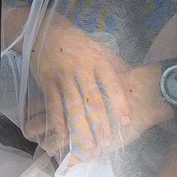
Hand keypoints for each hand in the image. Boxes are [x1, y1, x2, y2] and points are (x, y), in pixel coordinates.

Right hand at [26, 14, 134, 156]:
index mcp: (96, 60)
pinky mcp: (47, 82)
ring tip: (87, 147)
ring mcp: (63, 76)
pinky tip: (62, 137)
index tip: (126, 121)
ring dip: (80, 128)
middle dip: (100, 123)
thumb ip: (113, 64)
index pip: (111, 83)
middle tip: (107, 143)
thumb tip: (132, 78)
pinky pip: (53, 105)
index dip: (119, 102)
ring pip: (73, 106)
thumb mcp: (98, 47)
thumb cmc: (77, 42)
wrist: (44, 29)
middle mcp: (80, 68)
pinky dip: (58, 122)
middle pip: (92, 99)